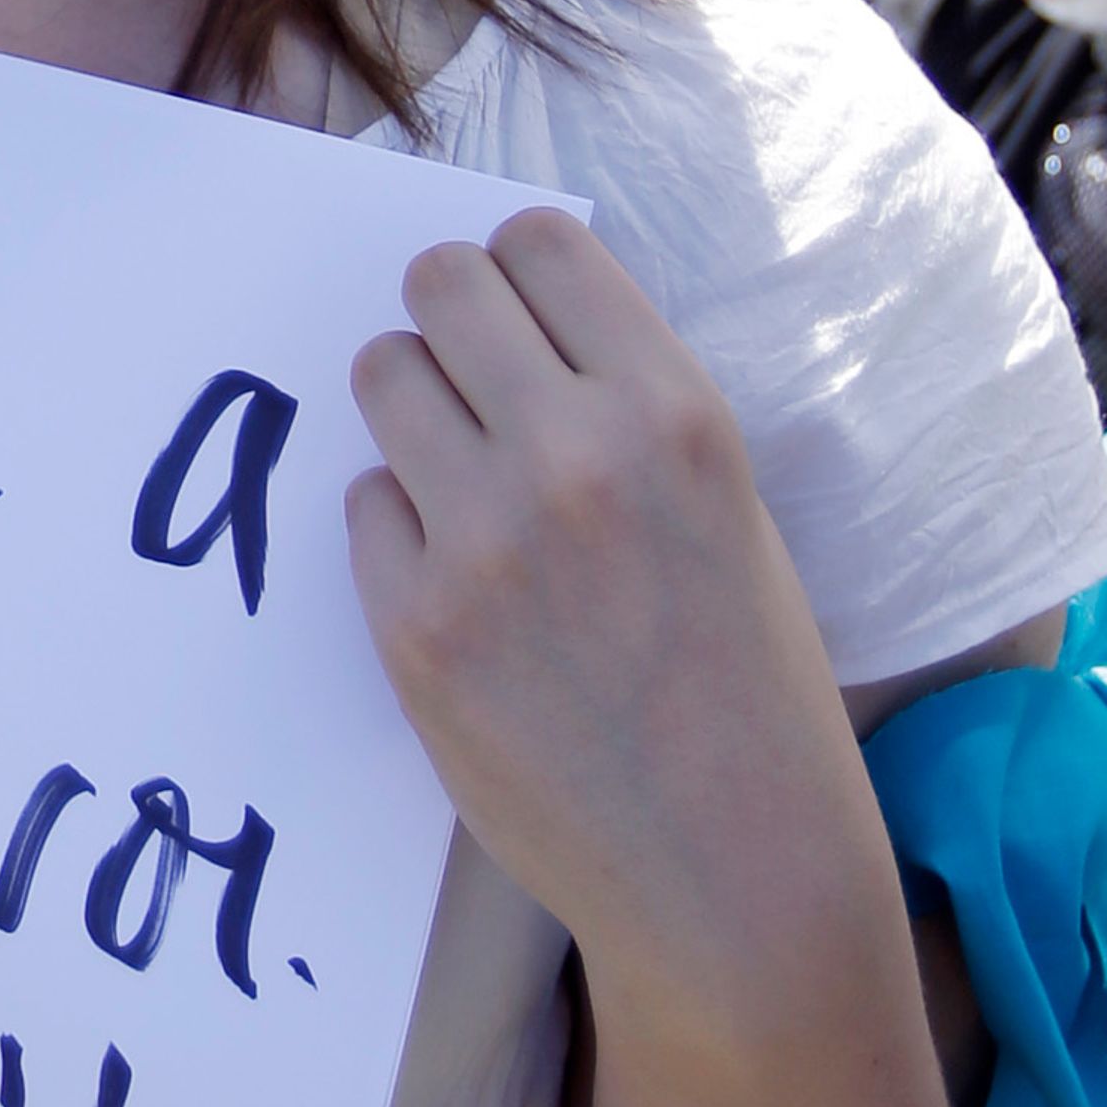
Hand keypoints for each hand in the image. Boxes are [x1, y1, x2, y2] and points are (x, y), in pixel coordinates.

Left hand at [347, 211, 874, 1035]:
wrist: (731, 863)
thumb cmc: (744, 684)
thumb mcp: (727, 505)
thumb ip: (626, 408)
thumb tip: (510, 326)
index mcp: (675, 411)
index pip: (540, 243)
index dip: (516, 271)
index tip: (517, 313)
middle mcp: (574, 454)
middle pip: (439, 288)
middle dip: (445, 323)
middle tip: (465, 380)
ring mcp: (481, 539)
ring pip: (380, 378)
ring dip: (408, 411)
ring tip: (457, 476)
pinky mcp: (412, 623)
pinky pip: (362, 505)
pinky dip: (397, 528)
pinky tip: (459, 583)